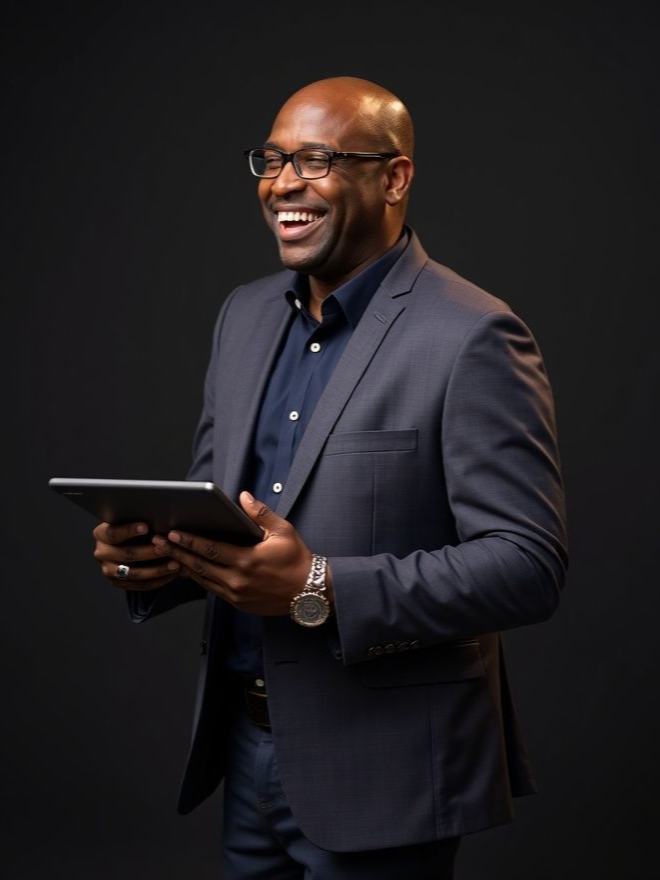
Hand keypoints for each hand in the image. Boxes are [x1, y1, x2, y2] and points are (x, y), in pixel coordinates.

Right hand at [93, 521, 180, 590]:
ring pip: (134, 573)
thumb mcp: (131, 520)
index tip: (146, 527)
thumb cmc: (134, 528)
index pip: (113, 533)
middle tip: (167, 547)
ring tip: (175, 564)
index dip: (129, 531)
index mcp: (101, 534)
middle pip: (126, 554)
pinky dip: (158, 580)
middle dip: (150, 552)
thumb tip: (159, 519)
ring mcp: (109, 570)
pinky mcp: (119, 583)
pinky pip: (140, 585)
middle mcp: (102, 553)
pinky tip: (171, 574)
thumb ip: (140, 522)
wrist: (127, 543)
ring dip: (157, 570)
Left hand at [151, 491, 323, 614]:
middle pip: (199, 566)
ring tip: (166, 555)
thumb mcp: (284, 532)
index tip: (173, 533)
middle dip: (176, 553)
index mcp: (248, 561)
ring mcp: (236, 594)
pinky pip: (212, 590)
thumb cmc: (298, 559)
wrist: (310, 593)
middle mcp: (238, 580)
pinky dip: (198, 579)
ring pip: (202, 580)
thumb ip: (261, 514)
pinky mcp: (238, 603)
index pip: (211, 549)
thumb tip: (243, 496)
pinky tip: (188, 569)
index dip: (190, 541)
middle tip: (157, 544)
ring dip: (183, 566)